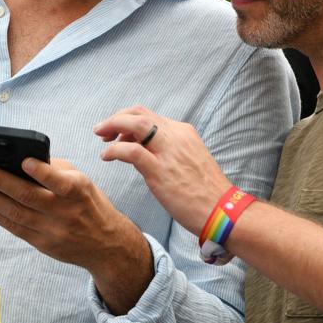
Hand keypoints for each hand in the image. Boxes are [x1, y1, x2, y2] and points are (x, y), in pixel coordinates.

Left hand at [0, 156, 153, 314]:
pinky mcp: (42, 244)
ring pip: (15, 213)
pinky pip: (14, 227)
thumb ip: (55, 169)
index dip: (41, 172)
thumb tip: (22, 160)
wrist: (106, 246)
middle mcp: (64, 211)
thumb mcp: (83, 181)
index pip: (58, 181)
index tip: (23, 161)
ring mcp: (52, 230)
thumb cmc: (90, 205)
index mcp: (77, 191)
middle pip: (27, 196)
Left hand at [95, 107, 230, 236]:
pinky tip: (107, 157)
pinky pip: (131, 151)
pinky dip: (114, 149)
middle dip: (116, 117)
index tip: (116, 132)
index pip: (150, 115)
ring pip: (135, 123)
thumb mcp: (188, 161)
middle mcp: (176, 136)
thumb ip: (166, 152)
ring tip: (101, 139)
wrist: (222, 210)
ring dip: (112, 125)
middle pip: (139, 112)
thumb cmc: (205, 192)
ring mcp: (168, 151)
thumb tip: (140, 151)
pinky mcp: (160, 170)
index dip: (128, 119)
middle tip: (101, 131)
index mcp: (183, 132)